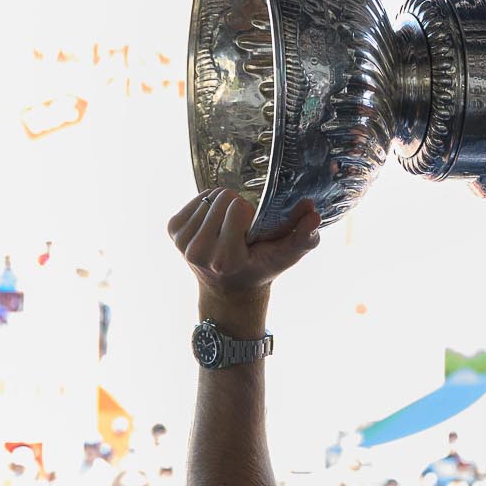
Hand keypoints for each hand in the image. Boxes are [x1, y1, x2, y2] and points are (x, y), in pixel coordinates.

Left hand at [168, 189, 320, 300]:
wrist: (229, 290)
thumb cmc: (261, 268)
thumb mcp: (286, 256)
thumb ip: (304, 237)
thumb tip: (313, 212)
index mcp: (224, 259)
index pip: (237, 207)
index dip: (250, 213)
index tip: (252, 233)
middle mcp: (198, 252)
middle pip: (222, 197)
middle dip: (237, 207)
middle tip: (241, 231)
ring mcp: (181, 242)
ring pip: (209, 196)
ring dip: (224, 207)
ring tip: (229, 229)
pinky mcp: (173, 230)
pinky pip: (196, 199)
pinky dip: (210, 206)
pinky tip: (216, 226)